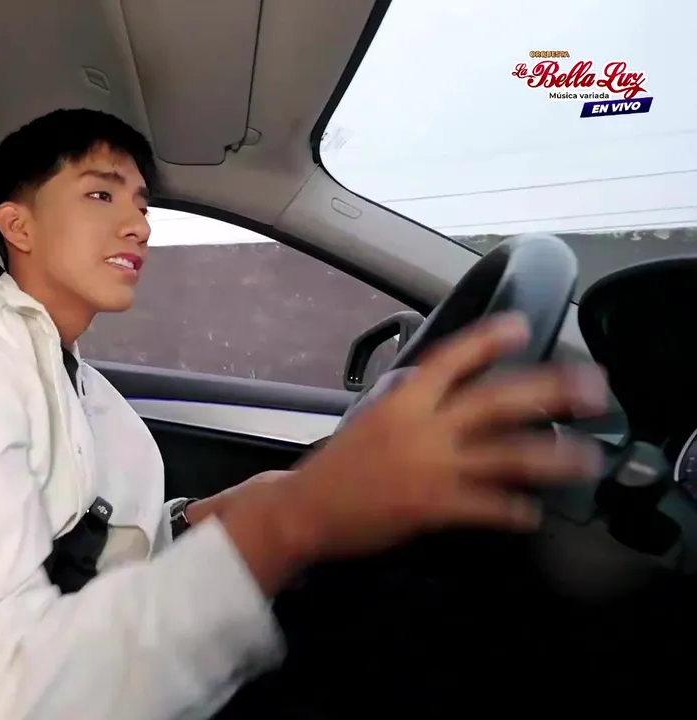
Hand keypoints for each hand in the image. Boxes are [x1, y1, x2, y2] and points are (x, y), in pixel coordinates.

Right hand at [279, 313, 605, 559]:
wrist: (302, 509)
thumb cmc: (334, 467)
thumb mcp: (370, 419)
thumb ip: (413, 407)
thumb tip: (450, 397)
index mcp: (402, 402)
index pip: (451, 359)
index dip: (488, 340)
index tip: (520, 326)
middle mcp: (422, 429)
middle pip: (496, 401)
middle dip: (548, 391)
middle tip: (589, 387)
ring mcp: (431, 468)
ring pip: (505, 455)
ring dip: (551, 456)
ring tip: (584, 458)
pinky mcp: (433, 507)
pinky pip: (486, 506)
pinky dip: (512, 510)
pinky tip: (531, 513)